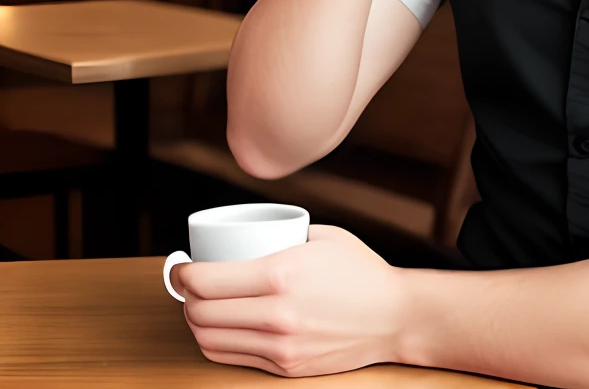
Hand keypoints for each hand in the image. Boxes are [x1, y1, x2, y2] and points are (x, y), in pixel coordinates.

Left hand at [176, 223, 403, 375]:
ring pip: (210, 341)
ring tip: (199, 305)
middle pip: (200, 313)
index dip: (183, 274)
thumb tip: (239, 233)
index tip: (181, 265)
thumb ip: (279, 237)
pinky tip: (219, 326)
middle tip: (187, 283)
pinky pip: (233, 358)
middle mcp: (276, 315)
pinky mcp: (285, 369)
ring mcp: (280, 347)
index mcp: (281, 274)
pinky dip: (216, 343)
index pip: (206, 282)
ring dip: (195, 322)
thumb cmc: (359, 271)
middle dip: (184, 298)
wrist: (393, 317)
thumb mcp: (319, 236)